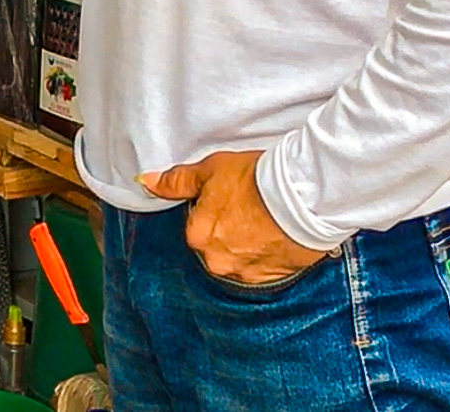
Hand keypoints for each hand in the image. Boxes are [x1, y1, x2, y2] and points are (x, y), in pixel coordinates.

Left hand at [141, 150, 330, 284]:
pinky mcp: (270, 279)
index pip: (197, 226)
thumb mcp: (210, 170)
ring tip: (265, 225)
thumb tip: (145, 182)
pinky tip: (276, 238)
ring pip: (238, 259)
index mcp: (197, 236)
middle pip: (216, 246)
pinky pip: (261, 269)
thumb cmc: (256, 180)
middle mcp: (216, 260)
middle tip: (249, 211)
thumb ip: (176, 181)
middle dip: (228, 232)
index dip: (213, 210)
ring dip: (247, 246)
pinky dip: (266, 257)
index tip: (230, 200)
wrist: (303, 197)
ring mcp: (244, 272)